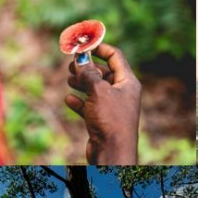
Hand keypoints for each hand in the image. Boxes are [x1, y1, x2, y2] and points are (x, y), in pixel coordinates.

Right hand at [65, 43, 140, 164]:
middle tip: (71, 65)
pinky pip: (89, 106)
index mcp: (128, 82)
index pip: (115, 57)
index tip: (82, 44)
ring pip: (95, 89)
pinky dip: (79, 102)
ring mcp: (112, 107)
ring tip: (70, 80)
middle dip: (87, 67)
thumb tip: (80, 56)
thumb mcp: (98, 91)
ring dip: (81, 82)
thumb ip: (88, 72)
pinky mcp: (102, 120)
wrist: (113, 152)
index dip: (99, 48)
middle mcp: (122, 93)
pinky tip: (69, 100)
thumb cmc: (110, 120)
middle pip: (103, 72)